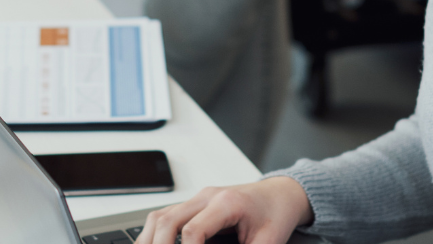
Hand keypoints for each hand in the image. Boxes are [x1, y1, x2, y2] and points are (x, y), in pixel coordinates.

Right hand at [139, 177, 313, 243]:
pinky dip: (156, 234)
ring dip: (151, 240)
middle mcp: (208, 196)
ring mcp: (198, 198)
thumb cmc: (276, 214)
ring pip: (160, 216)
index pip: (194, 230)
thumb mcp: (270, 240)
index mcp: (227, 203)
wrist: (281, 194)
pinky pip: (165, 215)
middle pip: (168, 220)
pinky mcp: (194, 204)